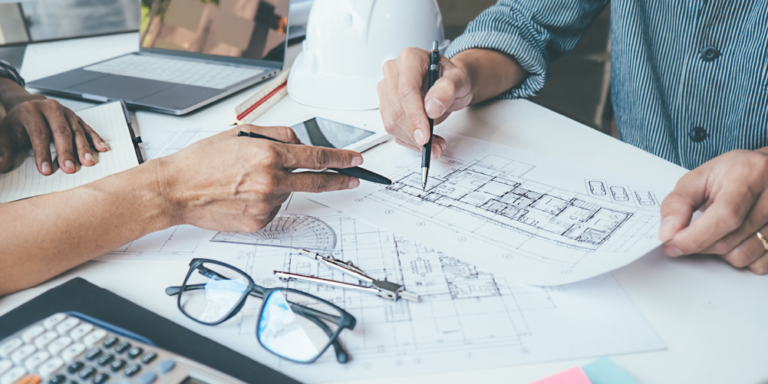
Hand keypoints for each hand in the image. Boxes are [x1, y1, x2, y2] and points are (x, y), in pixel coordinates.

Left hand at [0, 97, 107, 174]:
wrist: (27, 105)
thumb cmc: (18, 123)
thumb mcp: (6, 133)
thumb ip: (4, 149)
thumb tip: (2, 164)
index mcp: (31, 111)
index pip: (39, 134)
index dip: (43, 153)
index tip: (46, 171)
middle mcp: (50, 108)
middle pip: (61, 131)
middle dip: (66, 152)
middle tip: (70, 169)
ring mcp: (65, 112)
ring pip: (76, 130)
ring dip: (84, 148)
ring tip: (88, 162)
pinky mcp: (76, 117)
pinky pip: (87, 128)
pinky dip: (95, 139)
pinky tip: (101, 149)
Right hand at [156, 125, 362, 232]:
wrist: (177, 189)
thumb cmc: (202, 161)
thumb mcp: (241, 133)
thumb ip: (278, 135)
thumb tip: (302, 143)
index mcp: (268, 154)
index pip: (317, 157)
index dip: (340, 159)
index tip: (354, 160)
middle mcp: (270, 180)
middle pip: (317, 181)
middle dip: (339, 180)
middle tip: (352, 178)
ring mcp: (265, 204)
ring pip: (290, 193)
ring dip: (283, 185)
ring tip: (250, 180)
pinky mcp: (258, 222)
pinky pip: (275, 208)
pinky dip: (268, 200)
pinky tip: (245, 194)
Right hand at [377, 47, 472, 158]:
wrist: (449, 84)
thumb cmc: (453, 78)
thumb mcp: (460, 80)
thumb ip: (448, 90)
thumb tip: (432, 108)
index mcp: (410, 59)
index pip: (406, 91)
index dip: (414, 117)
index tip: (425, 136)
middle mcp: (394, 71)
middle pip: (396, 109)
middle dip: (415, 133)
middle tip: (433, 146)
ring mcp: (387, 89)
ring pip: (391, 122)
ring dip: (411, 140)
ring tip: (433, 145)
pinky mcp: (386, 105)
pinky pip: (393, 129)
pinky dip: (408, 140)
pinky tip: (424, 142)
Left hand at [659, 150, 767, 273]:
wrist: (766, 172)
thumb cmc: (733, 173)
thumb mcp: (699, 177)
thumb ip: (678, 202)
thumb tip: (667, 232)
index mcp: (751, 174)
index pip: (725, 215)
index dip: (695, 236)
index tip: (672, 243)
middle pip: (731, 240)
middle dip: (700, 244)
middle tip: (689, 235)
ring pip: (743, 256)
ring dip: (719, 252)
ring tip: (717, 231)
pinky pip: (758, 265)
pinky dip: (740, 259)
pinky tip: (735, 239)